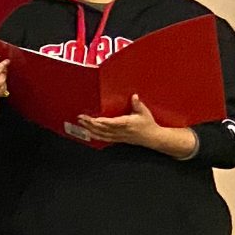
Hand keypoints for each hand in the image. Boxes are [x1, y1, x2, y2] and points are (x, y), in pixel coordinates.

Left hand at [73, 94, 196, 157]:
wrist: (153, 138)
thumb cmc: (148, 124)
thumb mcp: (144, 112)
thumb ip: (137, 104)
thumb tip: (134, 96)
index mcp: (126, 123)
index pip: (112, 123)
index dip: (102, 122)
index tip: (93, 119)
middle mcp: (120, 131)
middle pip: (103, 129)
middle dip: (90, 124)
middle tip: (81, 118)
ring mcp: (118, 136)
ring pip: (102, 134)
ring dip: (90, 129)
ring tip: (81, 124)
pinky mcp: (118, 139)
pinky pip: (105, 138)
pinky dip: (96, 136)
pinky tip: (89, 133)